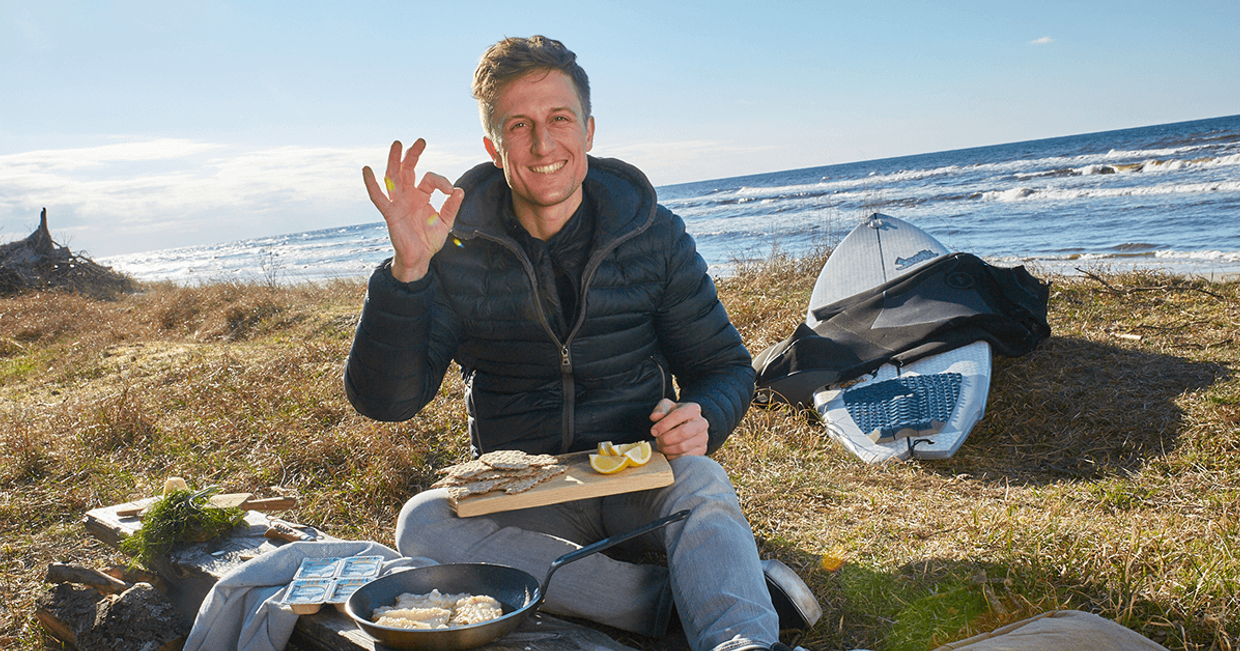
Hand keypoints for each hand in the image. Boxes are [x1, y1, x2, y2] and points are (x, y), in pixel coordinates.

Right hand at [362, 139, 465, 281]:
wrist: (419, 258)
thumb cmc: (429, 240)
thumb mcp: (445, 222)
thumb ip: (451, 206)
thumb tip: (459, 190)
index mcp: (421, 195)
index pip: (430, 178)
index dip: (441, 181)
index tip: (450, 191)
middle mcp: (408, 195)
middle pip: (407, 169)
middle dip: (413, 155)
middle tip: (420, 141)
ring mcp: (398, 202)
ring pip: (393, 177)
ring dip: (394, 161)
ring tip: (397, 144)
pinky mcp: (390, 213)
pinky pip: (378, 197)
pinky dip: (371, 184)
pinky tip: (367, 170)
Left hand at [649, 399, 708, 458]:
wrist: (685, 426)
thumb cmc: (673, 416)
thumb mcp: (666, 408)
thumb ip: (660, 410)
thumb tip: (655, 417)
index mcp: (693, 409)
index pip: (678, 415)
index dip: (663, 424)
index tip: (653, 431)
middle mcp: (702, 423)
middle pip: (683, 432)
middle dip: (666, 438)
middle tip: (657, 440)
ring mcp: (703, 437)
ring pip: (683, 447)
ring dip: (667, 448)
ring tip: (661, 445)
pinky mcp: (702, 450)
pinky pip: (684, 457)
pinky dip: (672, 456)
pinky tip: (667, 451)